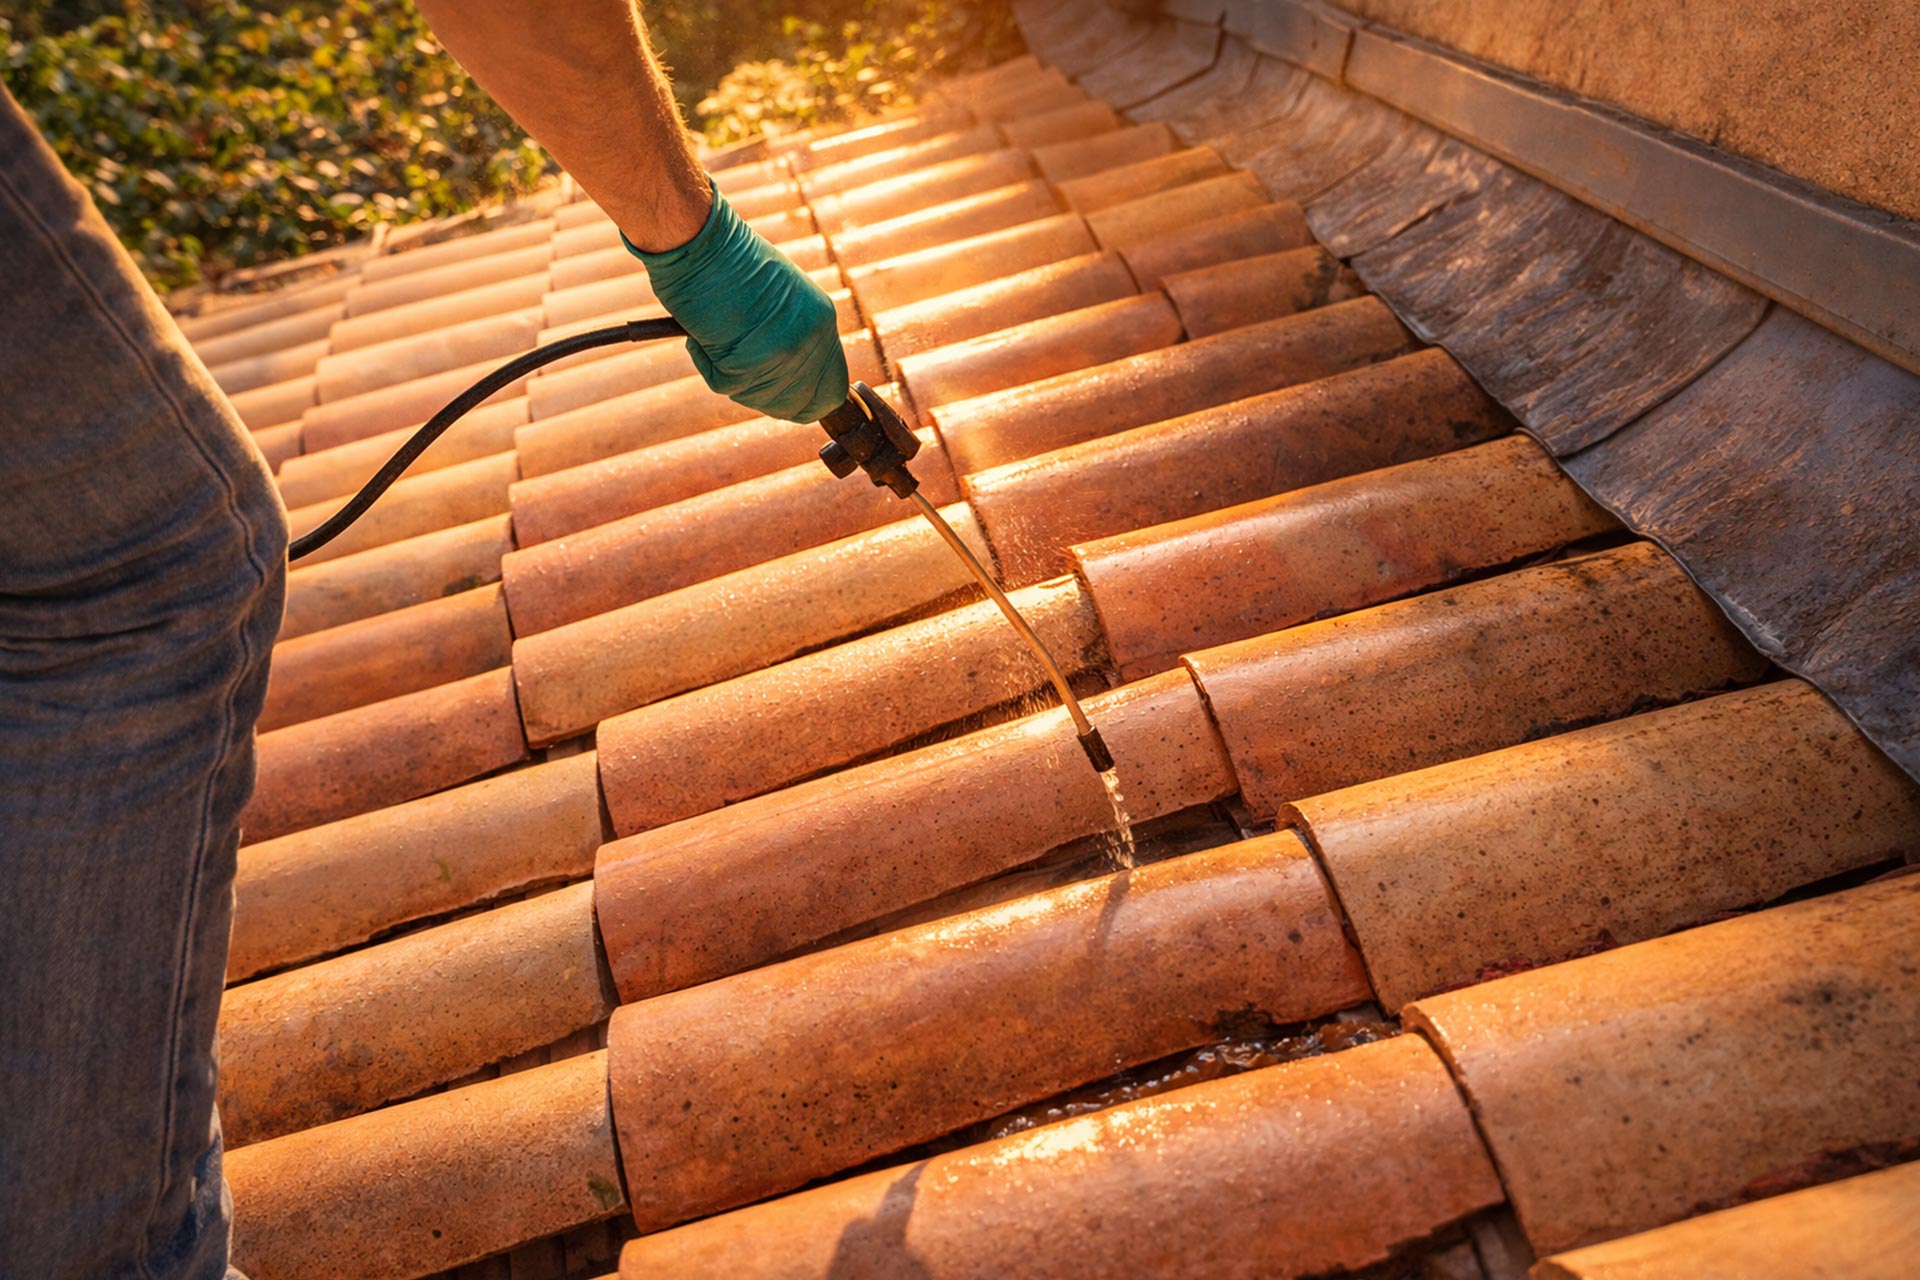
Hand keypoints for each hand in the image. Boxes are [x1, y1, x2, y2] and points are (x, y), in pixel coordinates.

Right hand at [624, 187, 849, 422]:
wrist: (699, 239)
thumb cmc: (726, 260)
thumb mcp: (777, 296)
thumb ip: (789, 333)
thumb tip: (787, 381)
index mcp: (822, 319)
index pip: (830, 388)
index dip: (805, 399)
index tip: (784, 399)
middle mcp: (812, 339)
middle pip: (796, 403)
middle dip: (766, 395)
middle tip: (736, 367)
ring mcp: (784, 353)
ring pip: (758, 397)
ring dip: (731, 374)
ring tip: (718, 332)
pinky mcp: (750, 363)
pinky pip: (725, 384)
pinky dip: (706, 363)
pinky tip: (702, 332)